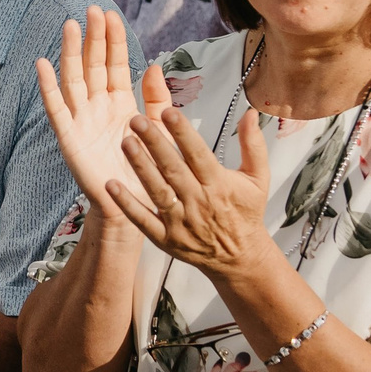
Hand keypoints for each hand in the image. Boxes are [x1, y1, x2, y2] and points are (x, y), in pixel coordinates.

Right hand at [35, 6, 172, 216]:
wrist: (136, 207)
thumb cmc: (147, 171)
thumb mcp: (159, 130)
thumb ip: (158, 99)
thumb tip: (153, 66)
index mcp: (120, 103)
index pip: (114, 63)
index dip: (113, 39)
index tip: (111, 14)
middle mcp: (98, 107)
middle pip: (93, 65)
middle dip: (93, 37)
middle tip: (93, 9)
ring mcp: (82, 120)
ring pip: (74, 80)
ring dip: (71, 53)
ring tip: (71, 25)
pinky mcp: (70, 139)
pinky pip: (57, 109)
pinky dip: (48, 87)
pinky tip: (42, 64)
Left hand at [115, 100, 278, 282]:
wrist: (240, 258)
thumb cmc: (246, 214)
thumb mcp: (258, 179)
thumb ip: (253, 145)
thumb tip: (250, 113)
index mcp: (219, 184)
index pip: (198, 154)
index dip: (183, 133)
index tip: (168, 112)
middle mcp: (198, 202)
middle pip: (173, 169)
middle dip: (155, 143)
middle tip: (137, 120)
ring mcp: (180, 222)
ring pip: (157, 191)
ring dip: (140, 167)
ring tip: (126, 143)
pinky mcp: (166, 238)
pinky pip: (143, 220)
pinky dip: (127, 204)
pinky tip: (112, 186)